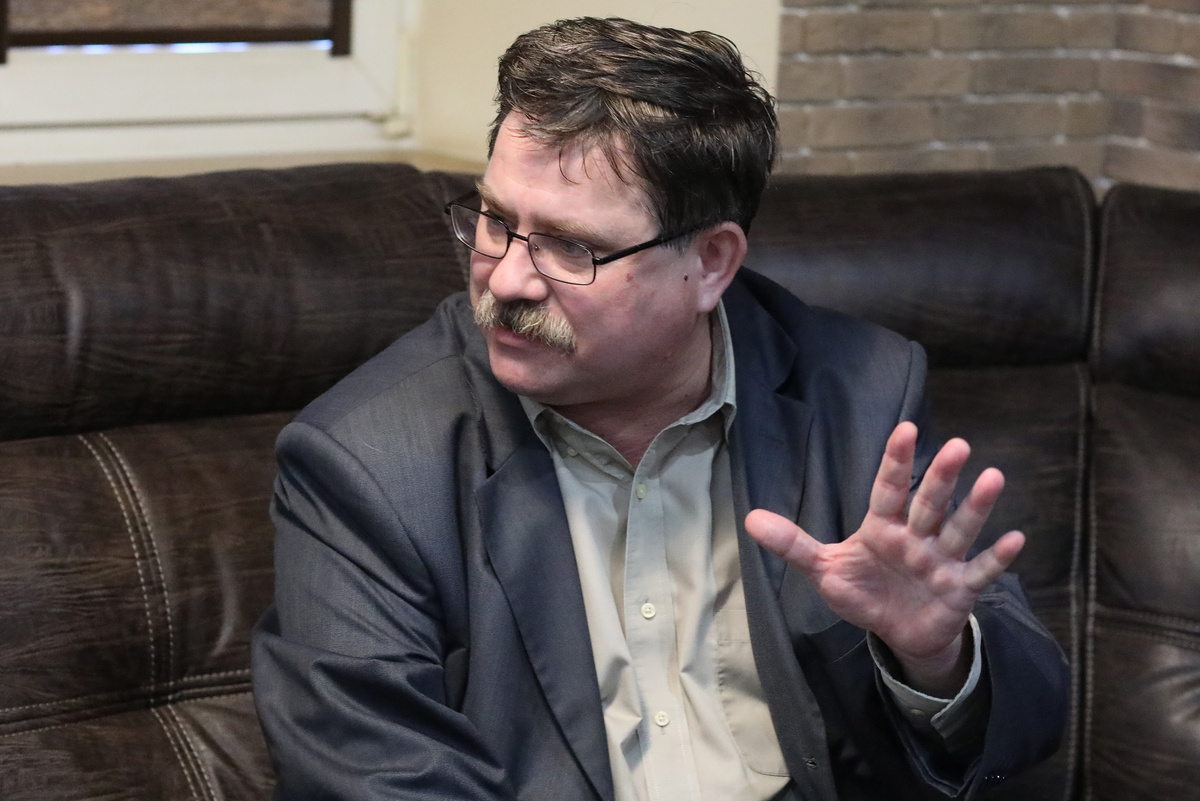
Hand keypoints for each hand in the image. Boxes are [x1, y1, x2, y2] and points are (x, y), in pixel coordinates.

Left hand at [745, 422, 1023, 695]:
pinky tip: (1016, 538)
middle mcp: (915, 536)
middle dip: (941, 477)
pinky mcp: (959, 589)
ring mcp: (940, 561)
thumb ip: (793, 544)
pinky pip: (980, 571)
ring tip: (993, 477)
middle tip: (958, 446)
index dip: (896, 460)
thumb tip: (749, 520)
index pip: (888, 488)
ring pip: (959, 529)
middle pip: (928, 503)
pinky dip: (997, 558)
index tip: (905, 428)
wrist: (897, 633)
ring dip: (976, 507)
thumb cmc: (863, 592)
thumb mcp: (824, 569)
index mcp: (882, 526)